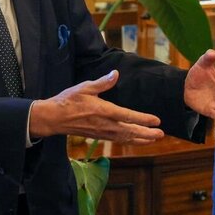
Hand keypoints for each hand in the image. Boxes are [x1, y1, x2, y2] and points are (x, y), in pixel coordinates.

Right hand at [31, 71, 164, 143]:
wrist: (53, 118)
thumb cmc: (68, 100)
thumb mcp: (84, 87)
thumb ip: (102, 82)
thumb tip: (115, 73)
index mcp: (103, 111)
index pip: (127, 116)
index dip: (143, 119)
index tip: (156, 120)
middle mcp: (105, 124)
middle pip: (130, 131)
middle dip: (147, 133)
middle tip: (161, 134)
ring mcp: (102, 132)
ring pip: (125, 138)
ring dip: (141, 139)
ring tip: (154, 139)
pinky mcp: (99, 136)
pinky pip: (118, 140)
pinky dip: (130, 140)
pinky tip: (136, 140)